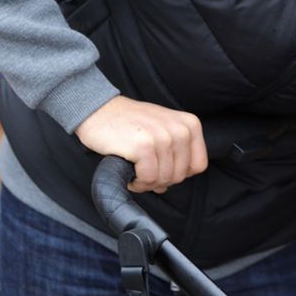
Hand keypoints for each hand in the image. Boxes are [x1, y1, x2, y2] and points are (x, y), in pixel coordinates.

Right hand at [74, 95, 207, 193]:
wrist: (97, 110)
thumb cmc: (129, 123)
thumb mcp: (161, 130)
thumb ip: (172, 156)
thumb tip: (167, 186)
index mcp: (190, 124)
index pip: (198, 165)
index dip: (178, 173)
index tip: (160, 166)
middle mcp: (180, 129)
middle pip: (180, 176)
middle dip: (159, 179)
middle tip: (142, 170)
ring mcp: (163, 137)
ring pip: (163, 180)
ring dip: (145, 182)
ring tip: (134, 169)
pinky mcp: (144, 146)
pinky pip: (148, 179)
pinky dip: (136, 182)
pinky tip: (128, 169)